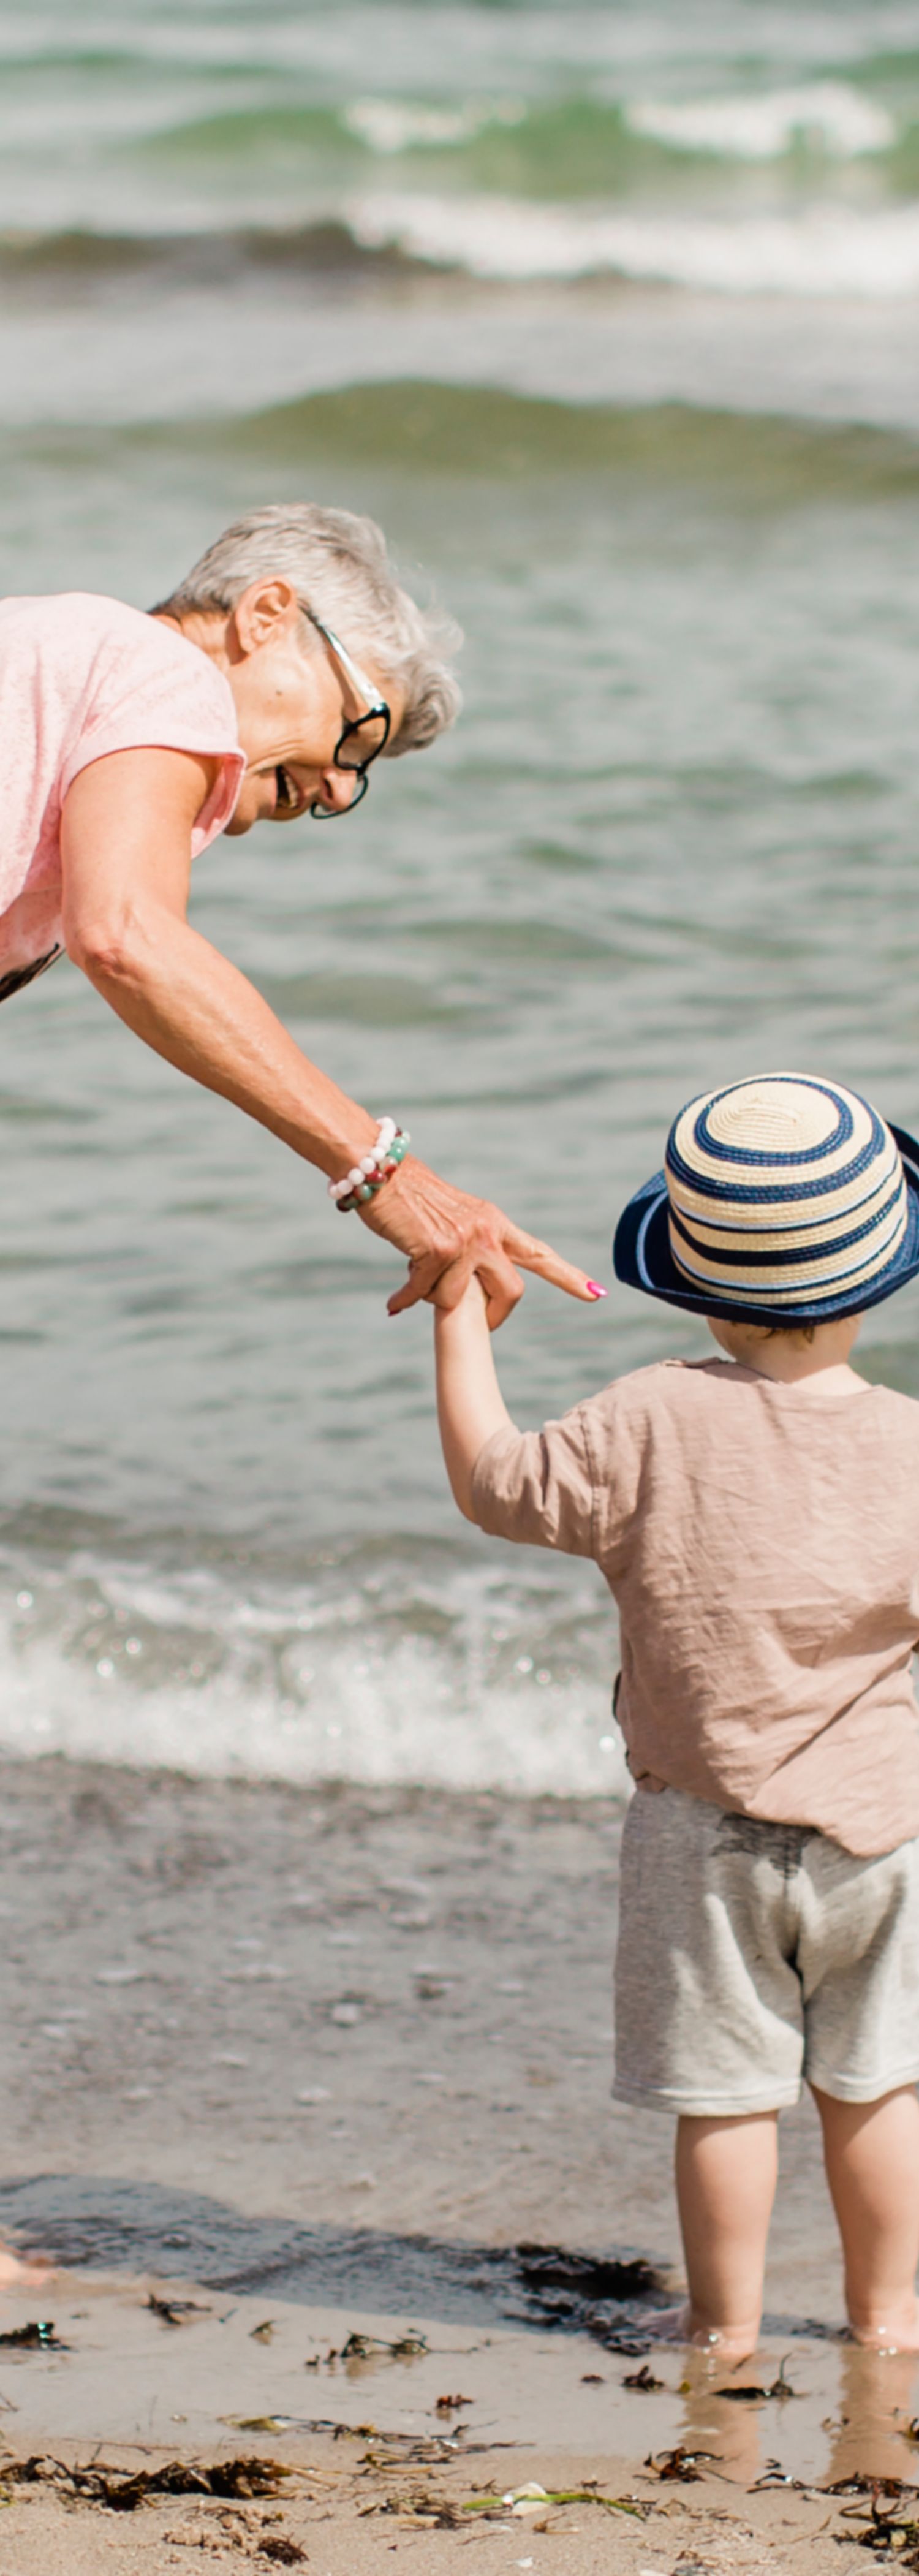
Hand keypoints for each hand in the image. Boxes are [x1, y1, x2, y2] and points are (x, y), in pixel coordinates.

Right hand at [357, 1156, 599, 1326]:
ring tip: (415, 1283)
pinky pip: (424, 1294)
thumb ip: (470, 1245)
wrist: (379, 1170)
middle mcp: (488, 1232)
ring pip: (459, 1300)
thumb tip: (471, 1287)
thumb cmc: (409, 1197)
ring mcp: (466, 1242)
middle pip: (512, 1292)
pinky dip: (406, 1301)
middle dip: (495, 1317)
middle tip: (479, 1326)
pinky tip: (395, 1304)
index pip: (539, 1254)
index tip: (596, 1293)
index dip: (569, 1276)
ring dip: (433, 1297)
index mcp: (495, 1224)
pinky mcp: (438, 1250)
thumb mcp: (452, 1218)